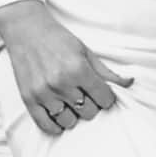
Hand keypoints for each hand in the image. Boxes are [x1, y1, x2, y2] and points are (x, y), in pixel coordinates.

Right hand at [0, 0, 130, 139]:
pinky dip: (56, 126)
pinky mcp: (29, 100)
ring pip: (70, 122)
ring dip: (74, 115)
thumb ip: (107, 72)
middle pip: (89, 113)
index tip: (101, 92)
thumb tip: (130, 83)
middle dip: (91, 105)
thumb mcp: (86, 51)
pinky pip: (47, 126)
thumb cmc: (59, 39)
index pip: (105, 100)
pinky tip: (60, 115)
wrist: (26, 30)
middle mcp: (61, 83)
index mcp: (78, 69)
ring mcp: (43, 93)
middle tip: (85, 94)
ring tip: (71, 102)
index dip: (106, 97)